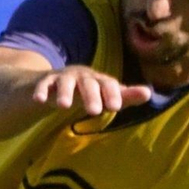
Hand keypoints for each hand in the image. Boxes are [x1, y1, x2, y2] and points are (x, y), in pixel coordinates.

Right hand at [29, 66, 152, 118]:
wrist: (54, 83)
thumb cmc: (86, 92)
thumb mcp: (104, 94)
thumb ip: (125, 96)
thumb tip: (149, 93)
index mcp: (98, 80)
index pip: (108, 84)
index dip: (112, 93)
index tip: (116, 107)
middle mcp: (81, 76)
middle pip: (87, 83)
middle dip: (91, 95)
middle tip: (95, 111)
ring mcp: (62, 78)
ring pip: (64, 83)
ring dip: (64, 92)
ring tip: (63, 106)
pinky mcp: (45, 83)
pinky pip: (42, 85)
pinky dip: (41, 91)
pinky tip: (39, 100)